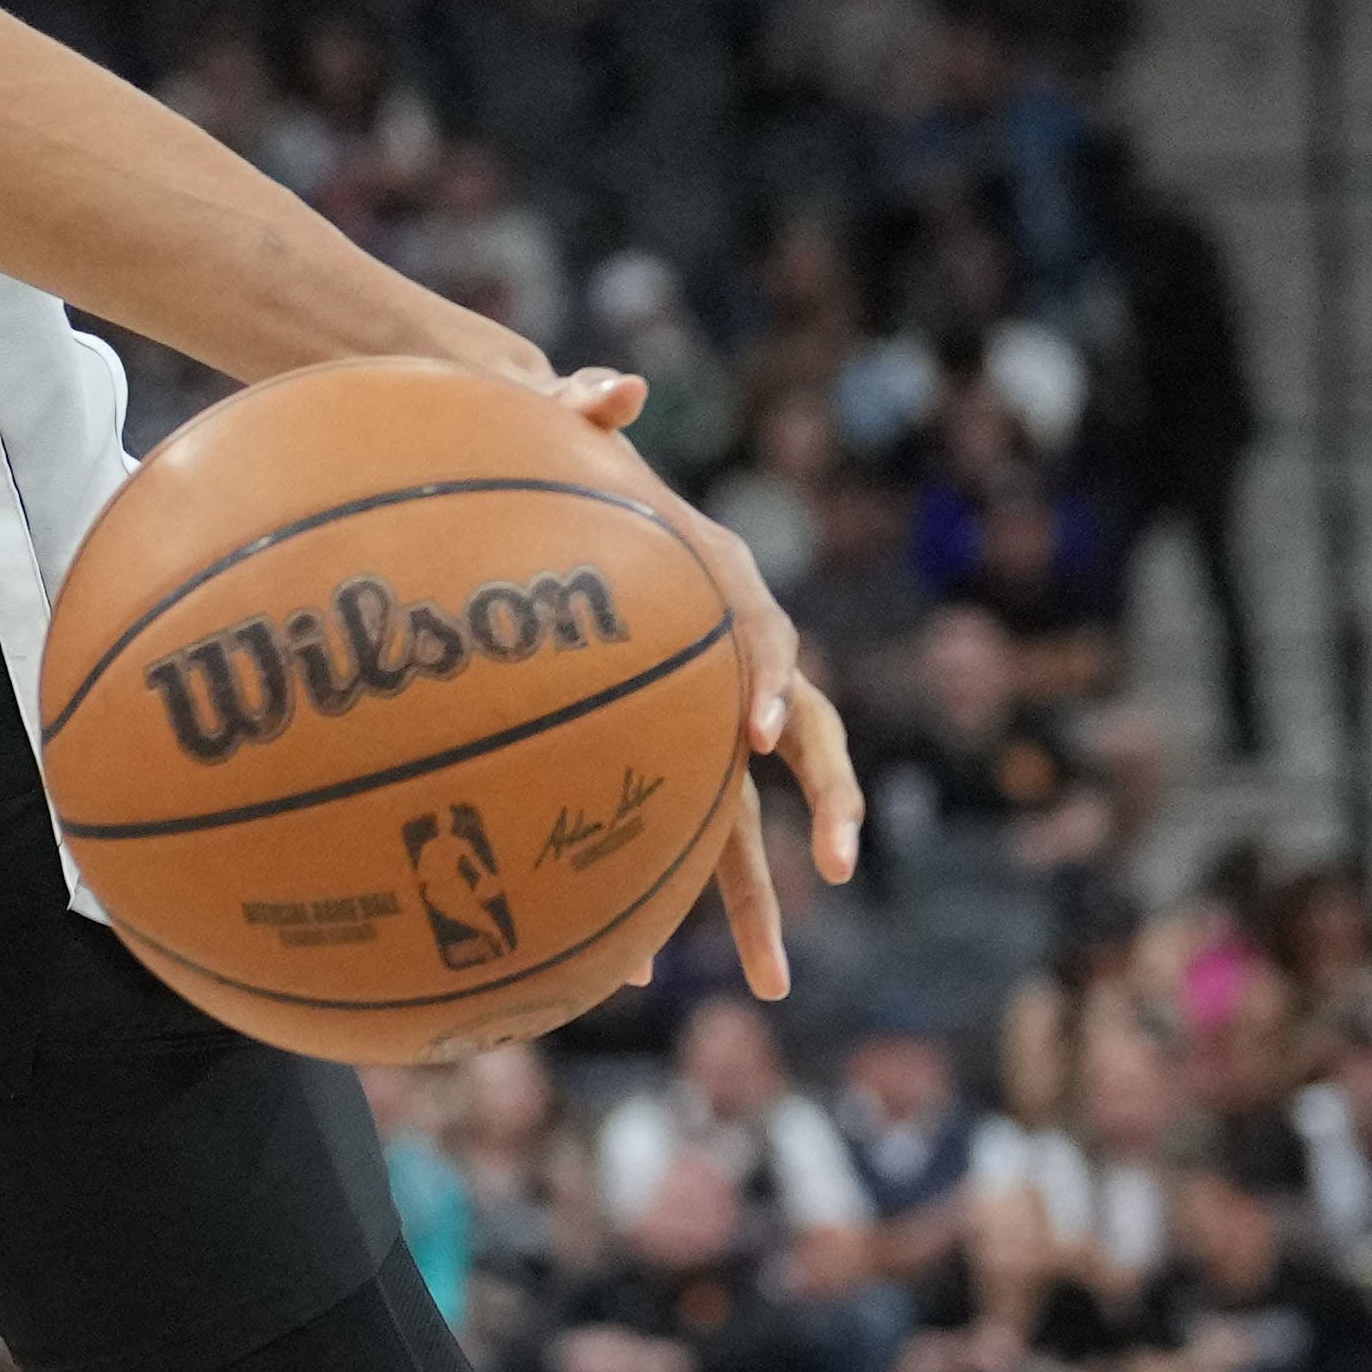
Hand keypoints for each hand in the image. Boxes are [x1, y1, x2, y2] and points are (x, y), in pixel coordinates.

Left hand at [530, 360, 858, 1006]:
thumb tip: (610, 382)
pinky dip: (653, 900)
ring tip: (772, 989)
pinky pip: (666, 839)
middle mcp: (729, 674)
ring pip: (740, 822)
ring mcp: (695, 728)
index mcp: (721, 603)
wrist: (535, 508)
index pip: (769, 645)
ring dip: (752, 905)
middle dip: (823, 814)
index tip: (762, 733)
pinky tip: (637, 970)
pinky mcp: (652, 765)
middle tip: (836, 878)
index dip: (776, 684)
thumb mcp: (555, 429)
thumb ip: (577, 410)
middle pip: (801, 750)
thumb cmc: (547, 470)